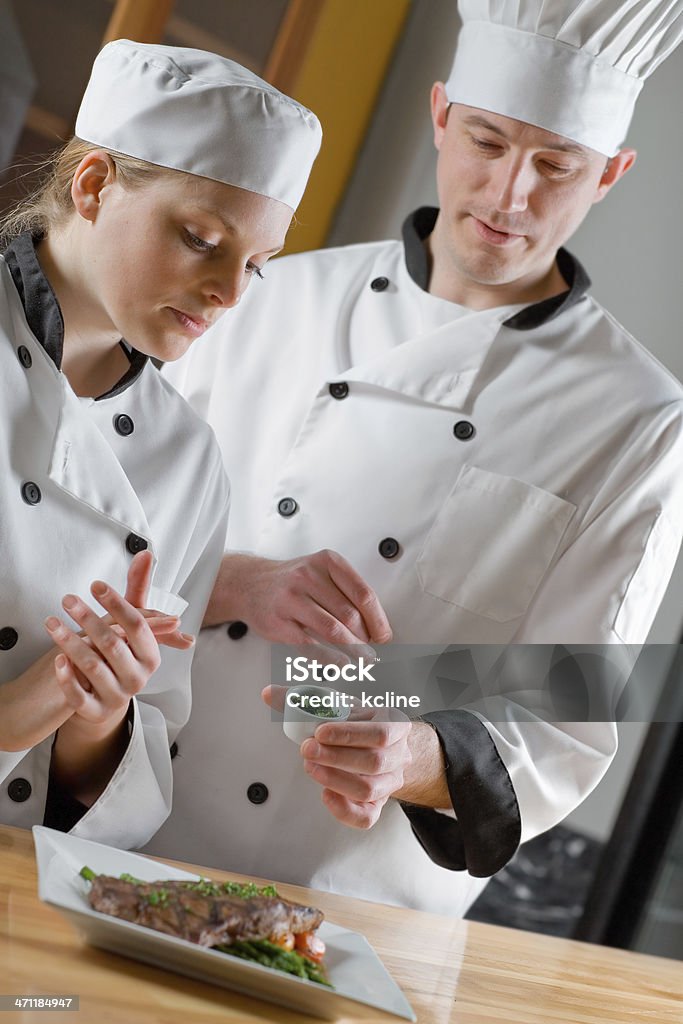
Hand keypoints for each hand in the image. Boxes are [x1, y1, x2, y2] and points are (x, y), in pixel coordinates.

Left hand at [47, 551, 188, 725]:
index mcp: (151, 654)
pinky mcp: (95, 712)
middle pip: (113, 644)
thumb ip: (138, 589)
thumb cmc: (121, 653)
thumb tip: (146, 554)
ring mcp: (117, 696)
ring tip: (52, 623)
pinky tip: (57, 660)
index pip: (137, 625)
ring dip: (70, 642)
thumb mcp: (129, 623)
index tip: (96, 586)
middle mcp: (138, 677)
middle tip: (68, 599)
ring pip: (94, 667)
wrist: (106, 698)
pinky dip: (67, 678)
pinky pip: (79, 697)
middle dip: (88, 619)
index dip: (117, 603)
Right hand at [205, 551, 392, 649]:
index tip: (384, 635)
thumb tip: (377, 625)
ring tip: (364, 660)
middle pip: (350, 614)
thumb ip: (347, 593)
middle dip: (367, 638)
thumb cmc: (292, 582)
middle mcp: (309, 576)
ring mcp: (292, 599)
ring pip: (333, 629)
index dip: (378, 620)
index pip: (364, 594)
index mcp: (328, 562)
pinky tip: (341, 664)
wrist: (250, 584)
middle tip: (374, 651)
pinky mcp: (279, 622)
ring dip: (353, 649)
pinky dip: (330, 658)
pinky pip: (310, 645)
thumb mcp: (321, 572)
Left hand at [263, 685, 411, 827]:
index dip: (350, 734)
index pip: (381, 732)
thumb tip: (268, 694)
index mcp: (397, 725)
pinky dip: (344, 810)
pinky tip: (325, 795)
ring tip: (311, 767)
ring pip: (369, 789)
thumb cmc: (359, 723)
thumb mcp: (341, 704)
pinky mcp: (378, 804)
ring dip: (335, 779)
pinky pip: (366, 817)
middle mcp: (399, 755)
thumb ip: (304, 699)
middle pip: (374, 762)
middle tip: (308, 749)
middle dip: (336, 757)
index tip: (320, 731)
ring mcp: (391, 782)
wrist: (381, 746)